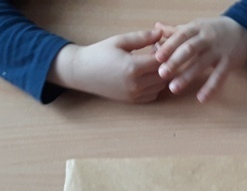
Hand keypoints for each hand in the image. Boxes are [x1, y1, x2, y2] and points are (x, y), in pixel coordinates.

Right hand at [48, 29, 167, 102]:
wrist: (82, 72)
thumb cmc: (100, 53)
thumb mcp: (120, 41)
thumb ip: (142, 38)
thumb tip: (160, 33)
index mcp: (133, 67)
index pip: (161, 61)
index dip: (163, 53)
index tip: (157, 45)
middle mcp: (136, 84)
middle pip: (163, 75)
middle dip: (164, 64)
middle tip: (155, 55)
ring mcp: (134, 94)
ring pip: (160, 87)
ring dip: (160, 75)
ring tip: (150, 64)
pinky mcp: (132, 101)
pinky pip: (153, 95)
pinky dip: (155, 86)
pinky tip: (147, 76)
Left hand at [153, 17, 246, 101]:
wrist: (244, 30)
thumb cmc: (215, 30)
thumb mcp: (197, 26)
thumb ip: (177, 30)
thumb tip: (156, 28)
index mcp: (197, 28)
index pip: (181, 36)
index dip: (169, 46)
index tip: (157, 57)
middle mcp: (207, 38)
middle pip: (189, 49)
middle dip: (175, 62)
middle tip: (162, 74)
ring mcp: (219, 51)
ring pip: (201, 64)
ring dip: (187, 76)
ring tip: (173, 88)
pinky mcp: (229, 63)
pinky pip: (219, 77)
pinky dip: (210, 88)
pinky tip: (201, 98)